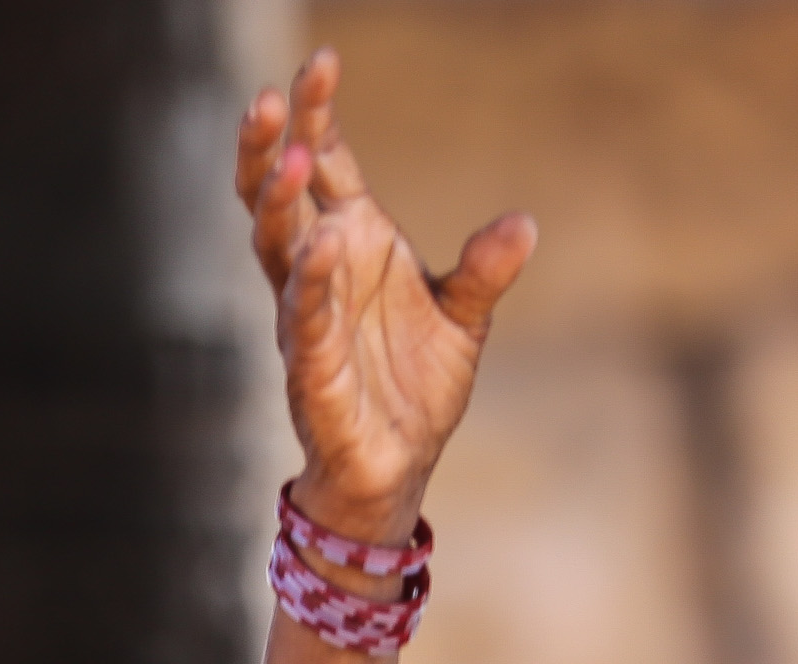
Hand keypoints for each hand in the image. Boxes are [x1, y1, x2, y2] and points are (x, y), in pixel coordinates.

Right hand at [236, 48, 534, 543]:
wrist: (399, 469)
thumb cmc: (417, 389)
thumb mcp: (463, 321)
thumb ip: (485, 273)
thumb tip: (524, 224)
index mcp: (352, 246)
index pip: (325, 164)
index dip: (316, 115)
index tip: (323, 61)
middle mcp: (319, 271)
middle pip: (279, 192)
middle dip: (273, 143)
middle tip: (273, 93)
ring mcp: (305, 316)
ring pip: (274, 245)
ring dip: (278, 199)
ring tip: (291, 154)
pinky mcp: (312, 366)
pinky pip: (304, 315)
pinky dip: (311, 280)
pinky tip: (322, 242)